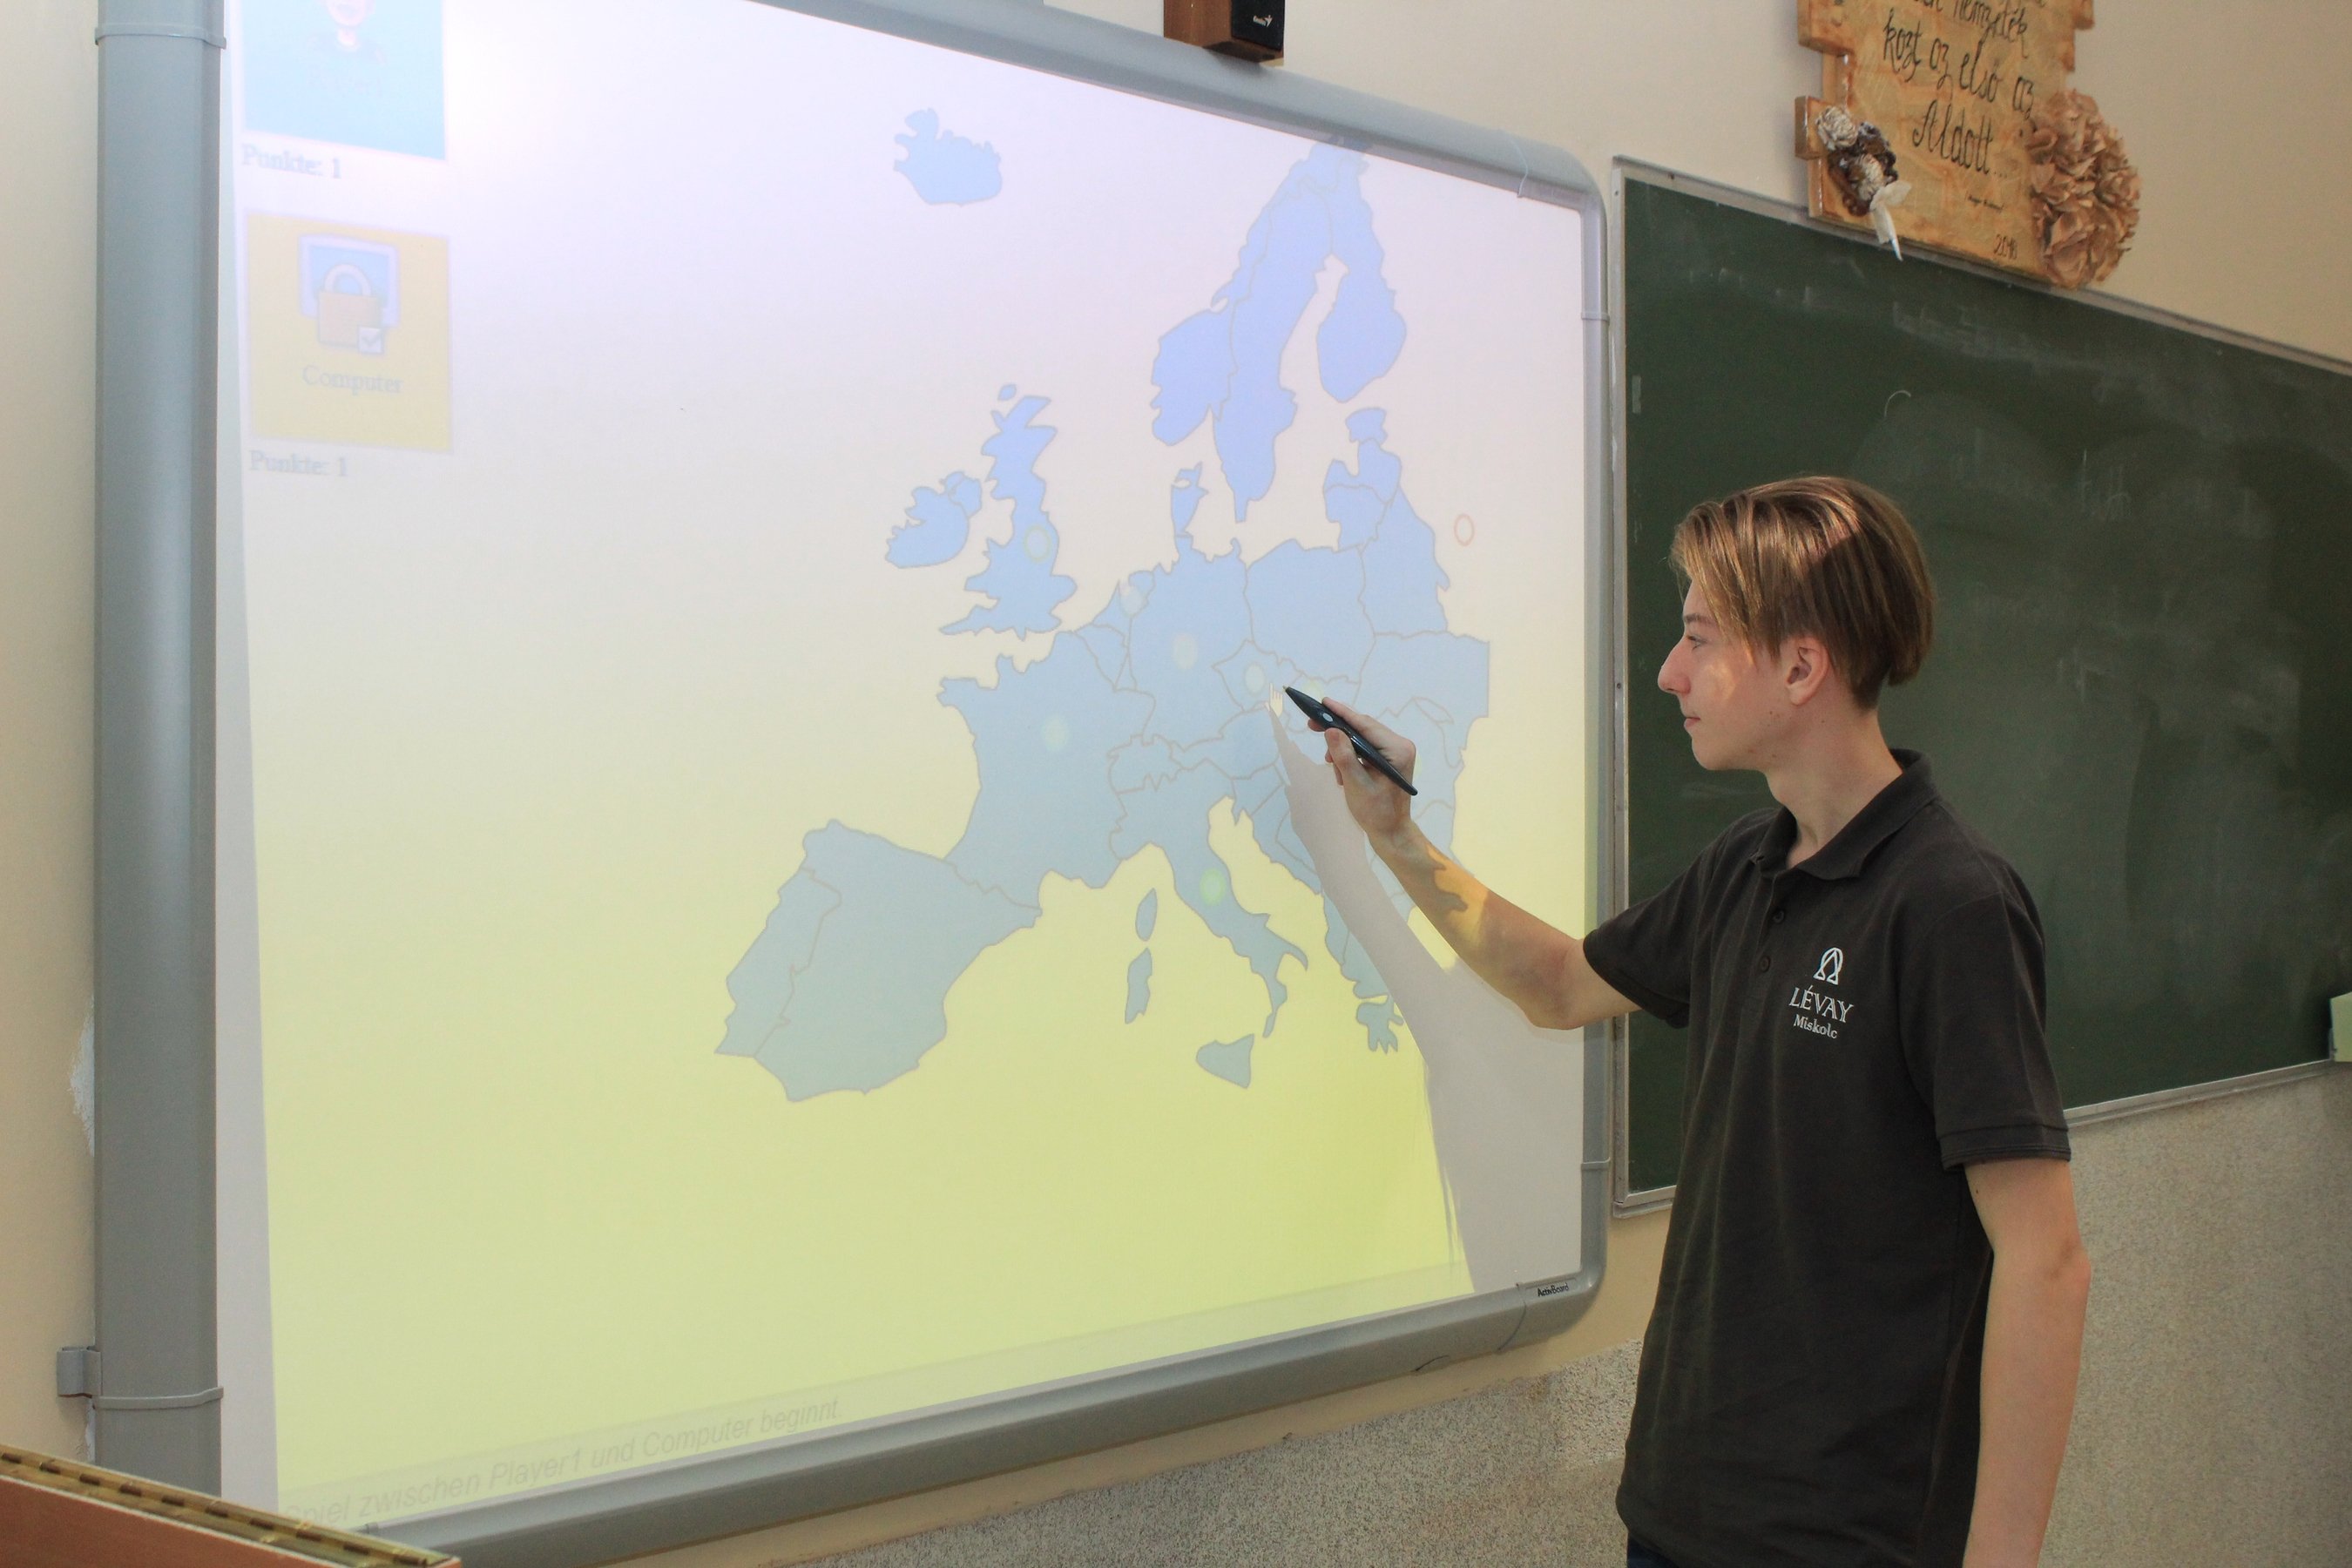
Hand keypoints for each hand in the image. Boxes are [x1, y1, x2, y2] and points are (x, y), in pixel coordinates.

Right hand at [1311, 696, 1416, 841]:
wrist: (1390, 832)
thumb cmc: (1375, 812)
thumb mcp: (1355, 783)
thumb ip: (1343, 755)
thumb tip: (1330, 730)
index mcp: (1397, 750)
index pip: (1365, 725)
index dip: (1342, 713)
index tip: (1324, 702)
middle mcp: (1400, 746)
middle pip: (1363, 729)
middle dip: (1338, 732)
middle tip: (1312, 726)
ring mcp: (1395, 753)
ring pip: (1361, 739)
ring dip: (1343, 749)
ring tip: (1331, 764)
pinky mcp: (1389, 760)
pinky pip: (1365, 749)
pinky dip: (1350, 757)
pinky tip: (1341, 771)